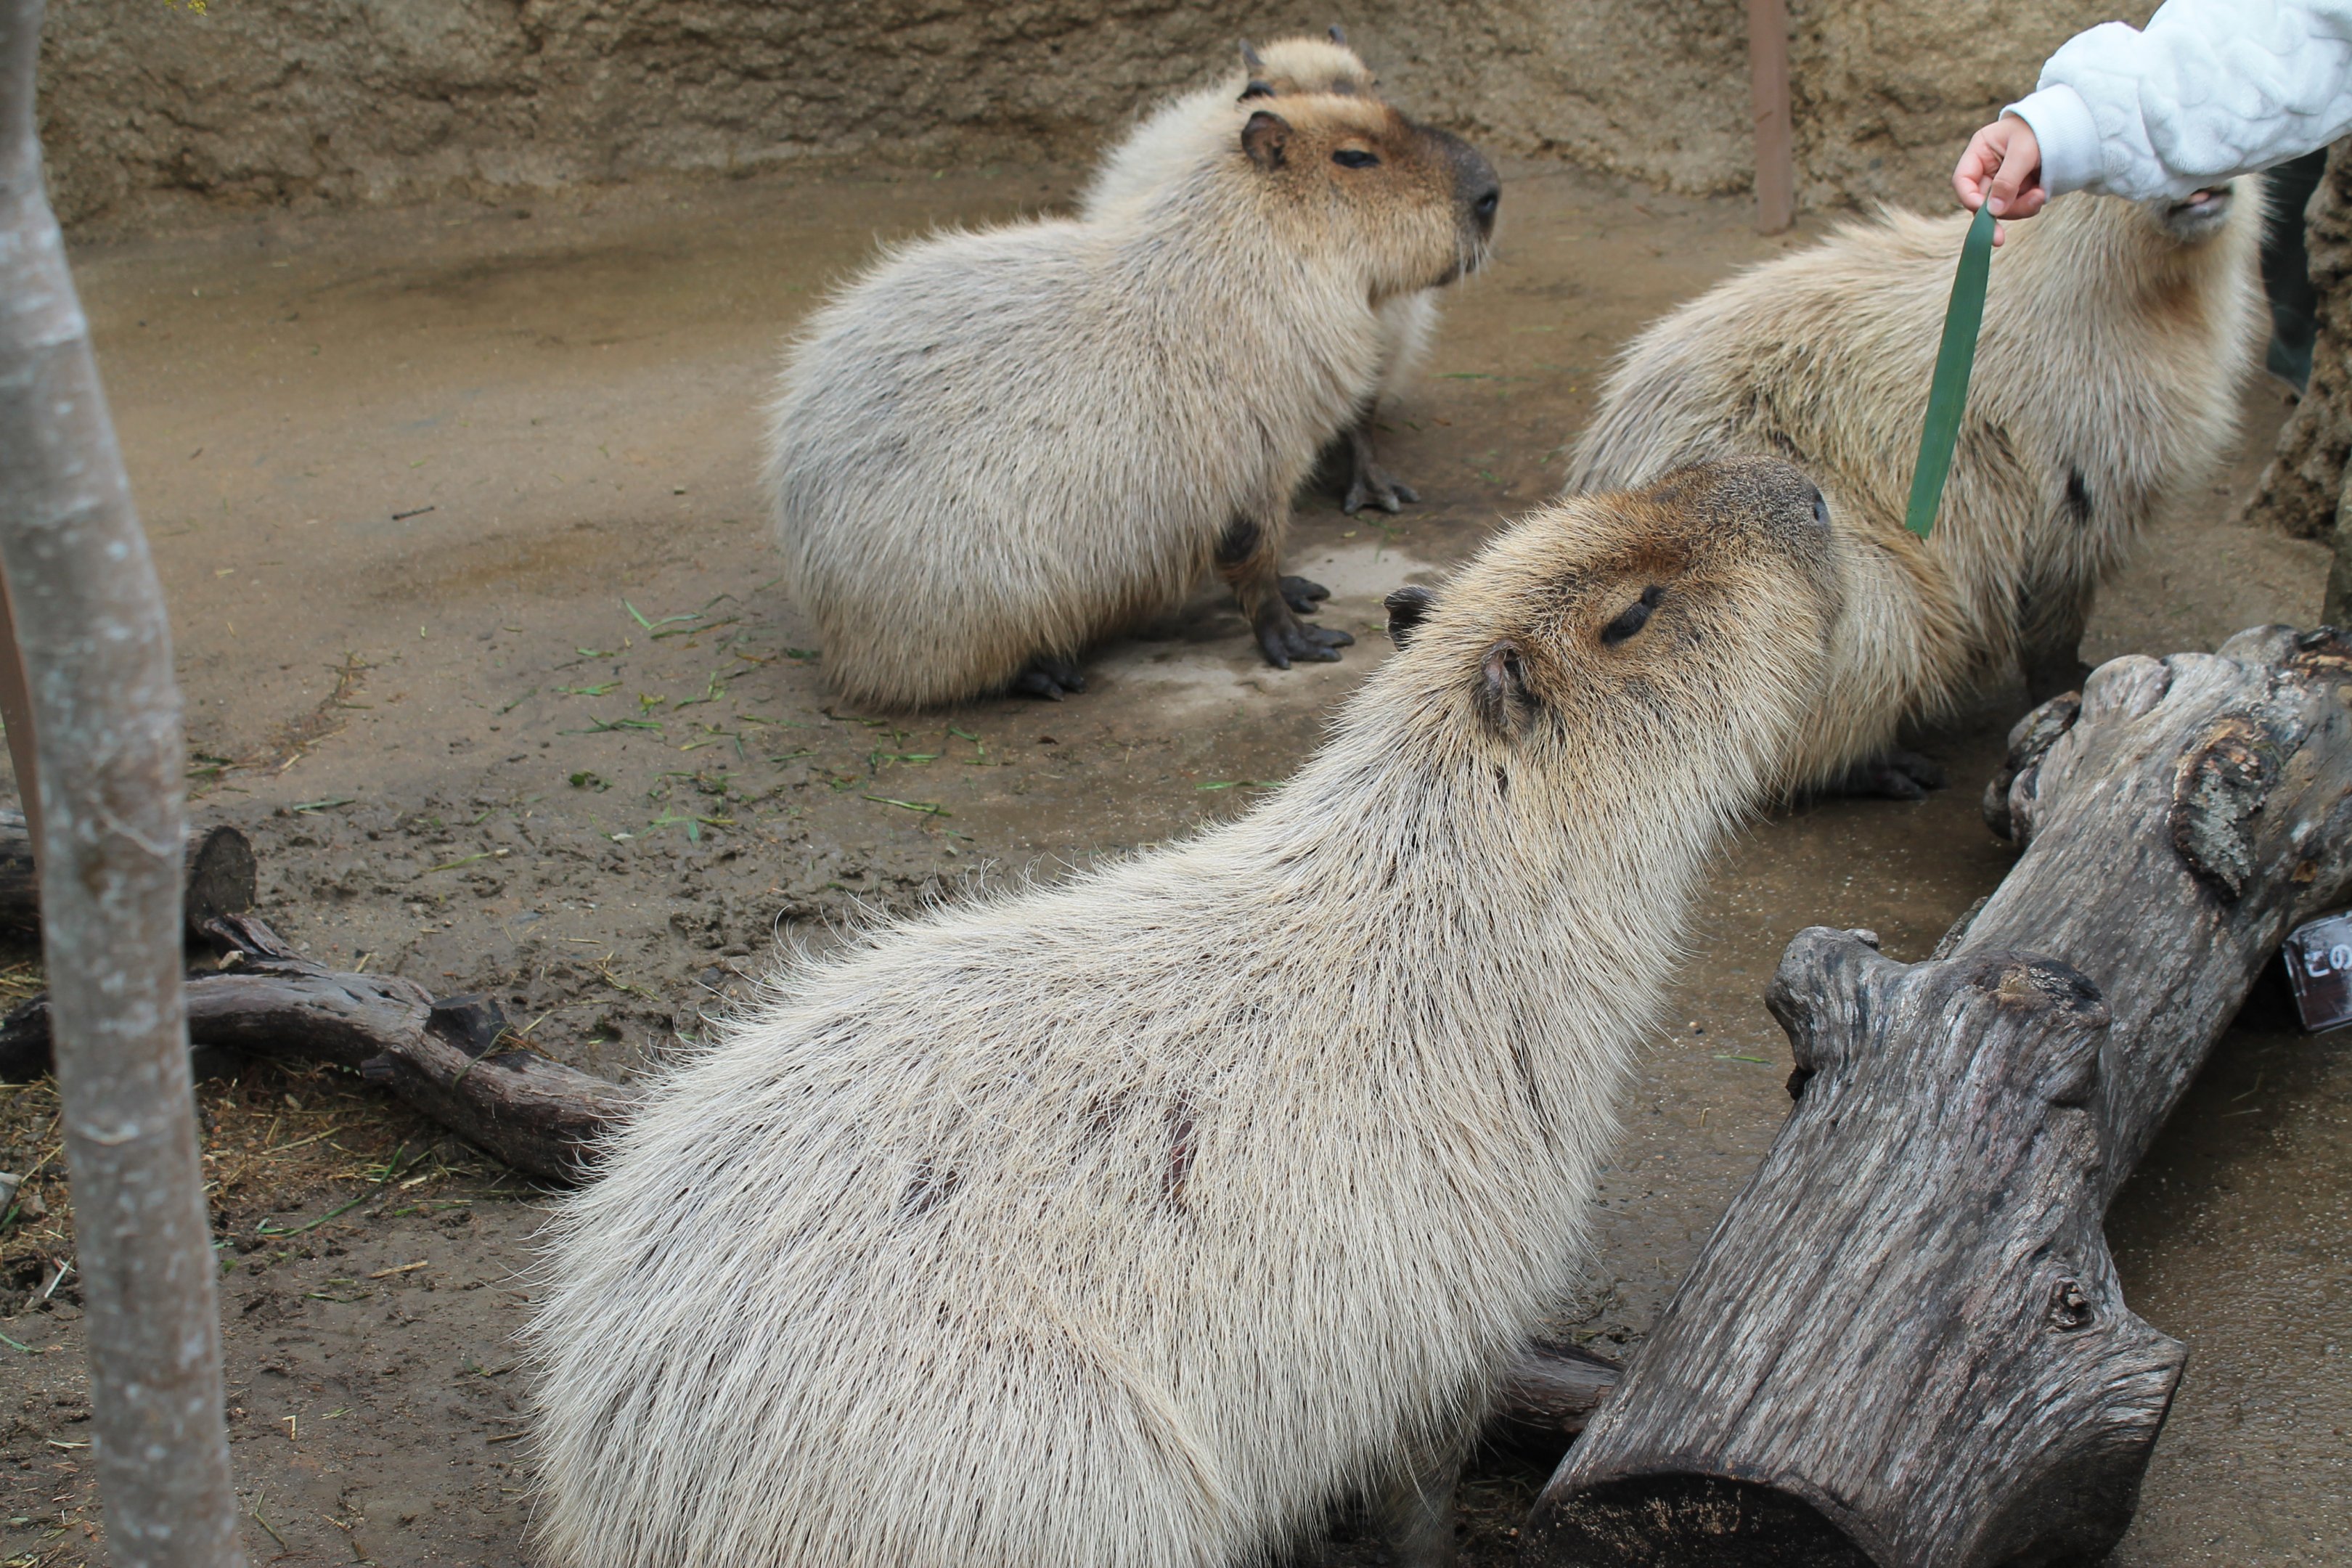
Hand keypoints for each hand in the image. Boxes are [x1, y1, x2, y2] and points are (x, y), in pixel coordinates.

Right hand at [1952, 114, 2044, 245]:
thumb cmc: (2042, 129)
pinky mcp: (2015, 190)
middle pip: (1980, 200)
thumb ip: (2007, 180)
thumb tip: (1993, 211)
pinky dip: (2028, 206)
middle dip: (2001, 210)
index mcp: (1980, 151)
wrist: (2069, 127)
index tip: (1988, 212)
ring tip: (2040, 195)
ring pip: (1998, 208)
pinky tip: (2041, 192)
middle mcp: (1986, 168)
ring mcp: (2000, 181)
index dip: (1970, 199)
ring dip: (2019, 209)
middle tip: (2005, 232)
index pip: (1963, 180)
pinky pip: (2015, 207)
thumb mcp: (2023, 151)